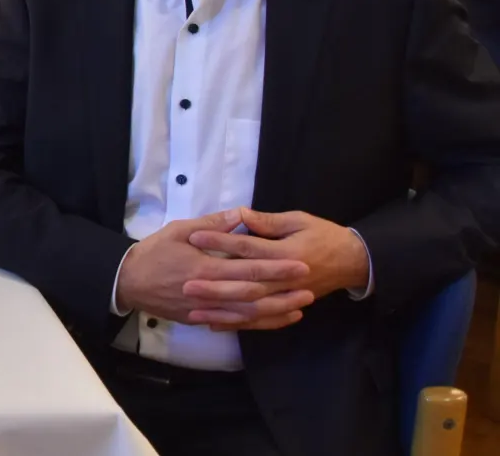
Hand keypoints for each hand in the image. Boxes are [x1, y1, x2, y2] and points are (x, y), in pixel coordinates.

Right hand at [116, 209, 312, 331]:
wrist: (128, 281)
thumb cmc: (154, 252)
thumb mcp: (178, 230)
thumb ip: (211, 225)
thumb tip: (239, 215)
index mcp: (205, 268)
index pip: (248, 269)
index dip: (276, 268)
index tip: (300, 264)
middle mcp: (209, 292)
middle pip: (253, 295)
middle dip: (283, 290)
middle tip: (309, 285)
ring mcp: (206, 309)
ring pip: (248, 314)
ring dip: (277, 311)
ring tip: (301, 305)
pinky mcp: (202, 319)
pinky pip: (235, 324)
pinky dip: (259, 323)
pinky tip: (277, 318)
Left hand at [184, 207, 370, 326]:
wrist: (353, 261)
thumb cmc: (323, 235)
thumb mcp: (298, 221)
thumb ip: (268, 222)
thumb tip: (240, 214)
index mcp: (285, 253)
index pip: (246, 248)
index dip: (220, 242)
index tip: (194, 237)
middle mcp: (284, 279)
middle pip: (244, 284)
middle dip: (214, 285)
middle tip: (185, 284)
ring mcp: (285, 297)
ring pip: (250, 308)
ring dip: (222, 311)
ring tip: (194, 311)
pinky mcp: (286, 306)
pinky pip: (260, 320)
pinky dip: (238, 324)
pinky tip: (215, 325)